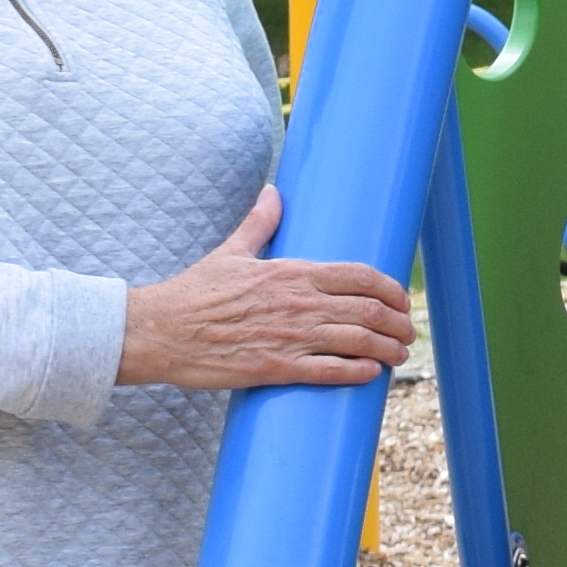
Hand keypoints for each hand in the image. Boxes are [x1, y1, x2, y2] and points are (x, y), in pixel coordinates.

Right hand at [119, 187, 414, 392]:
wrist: (158, 331)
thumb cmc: (193, 292)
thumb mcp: (230, 252)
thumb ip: (258, 223)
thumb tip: (273, 192)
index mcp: (291, 272)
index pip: (360, 276)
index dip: (391, 289)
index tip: (402, 300)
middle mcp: (297, 303)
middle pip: (369, 311)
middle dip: (398, 324)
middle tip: (407, 334)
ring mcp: (288, 336)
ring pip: (357, 343)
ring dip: (387, 350)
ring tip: (398, 357)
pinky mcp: (275, 367)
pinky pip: (329, 371)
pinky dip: (358, 373)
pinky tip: (371, 374)